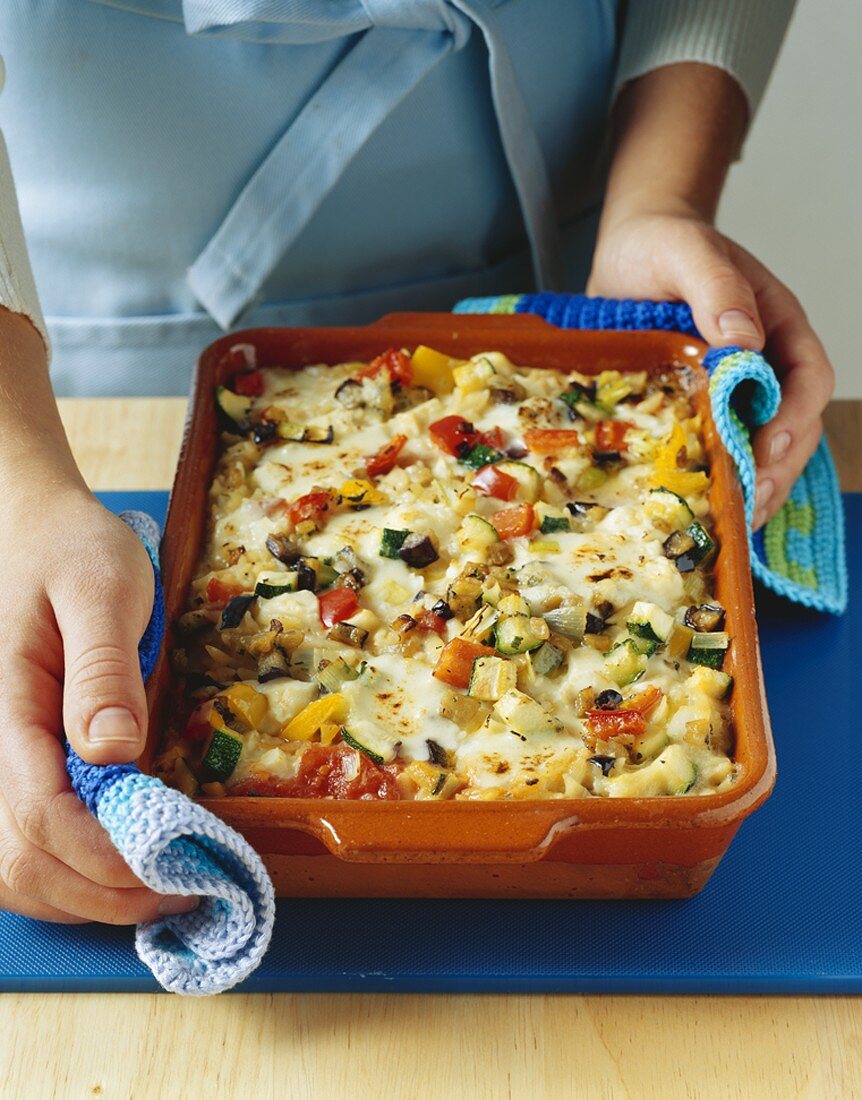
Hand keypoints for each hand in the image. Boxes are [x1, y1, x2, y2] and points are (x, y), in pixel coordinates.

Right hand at [0, 487, 196, 922]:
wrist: (35, 529)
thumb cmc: (72, 550)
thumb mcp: (100, 591)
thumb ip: (103, 670)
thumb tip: (113, 750)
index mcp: (9, 709)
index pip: (43, 814)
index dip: (107, 857)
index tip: (177, 867)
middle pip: (23, 860)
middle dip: (104, 893)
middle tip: (185, 889)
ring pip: (15, 868)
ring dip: (85, 897)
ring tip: (160, 888)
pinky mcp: (14, 763)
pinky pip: (22, 843)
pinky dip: (70, 875)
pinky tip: (119, 870)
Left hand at [588, 210, 834, 527]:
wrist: (626, 253)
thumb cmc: (659, 244)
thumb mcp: (684, 251)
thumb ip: (716, 286)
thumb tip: (743, 338)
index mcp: (775, 324)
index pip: (807, 376)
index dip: (794, 417)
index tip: (767, 448)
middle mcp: (764, 362)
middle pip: (793, 424)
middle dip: (777, 468)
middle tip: (747, 503)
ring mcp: (733, 390)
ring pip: (763, 447)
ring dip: (753, 487)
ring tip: (733, 523)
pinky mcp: (700, 410)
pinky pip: (722, 451)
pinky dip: (720, 483)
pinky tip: (707, 511)